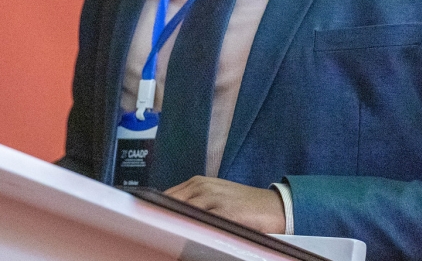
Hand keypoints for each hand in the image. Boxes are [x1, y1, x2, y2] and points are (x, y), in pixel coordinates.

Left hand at [164, 176, 285, 233]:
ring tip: (166, 237)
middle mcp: (202, 187)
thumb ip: (193, 202)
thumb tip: (168, 215)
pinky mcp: (224, 212)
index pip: (166, 196)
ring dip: (174, 224)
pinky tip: (187, 238)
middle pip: (170, 203)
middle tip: (153, 232)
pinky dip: (192, 230)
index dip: (156, 209)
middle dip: (161, 217)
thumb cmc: (243, 206)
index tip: (148, 222)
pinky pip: (202, 223)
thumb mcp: (215, 197)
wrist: (274, 207)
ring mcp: (213, 198)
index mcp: (197, 182)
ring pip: (182, 213)